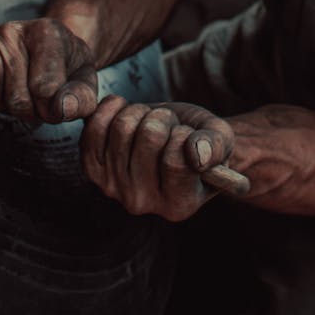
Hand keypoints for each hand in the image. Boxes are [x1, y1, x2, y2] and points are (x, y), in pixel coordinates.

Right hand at [0, 18, 96, 123]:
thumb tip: (61, 109)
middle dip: (27, 110)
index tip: (54, 102)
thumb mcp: (84, 83)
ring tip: (14, 93)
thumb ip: (81, 100)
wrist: (44, 51)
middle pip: (17, 96)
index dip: (50, 108)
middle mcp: (16, 29)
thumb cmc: (65, 71)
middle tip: (34, 100)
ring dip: (1, 103)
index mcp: (50, 31)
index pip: (45, 88)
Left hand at [80, 97, 235, 220]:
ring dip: (141, 113)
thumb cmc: (201, 143)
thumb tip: (199, 156)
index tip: (188, 137)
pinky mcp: (93, 170)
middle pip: (149, 137)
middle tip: (170, 127)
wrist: (173, 141)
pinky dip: (111, 109)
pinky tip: (125, 111)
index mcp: (179, 205)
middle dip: (165, 119)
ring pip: (123, 126)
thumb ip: (215, 147)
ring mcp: (114, 188)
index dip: (185, 135)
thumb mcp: (221, 141)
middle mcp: (143, 204)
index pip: (176, 160)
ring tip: (151, 124)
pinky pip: (93, 129)